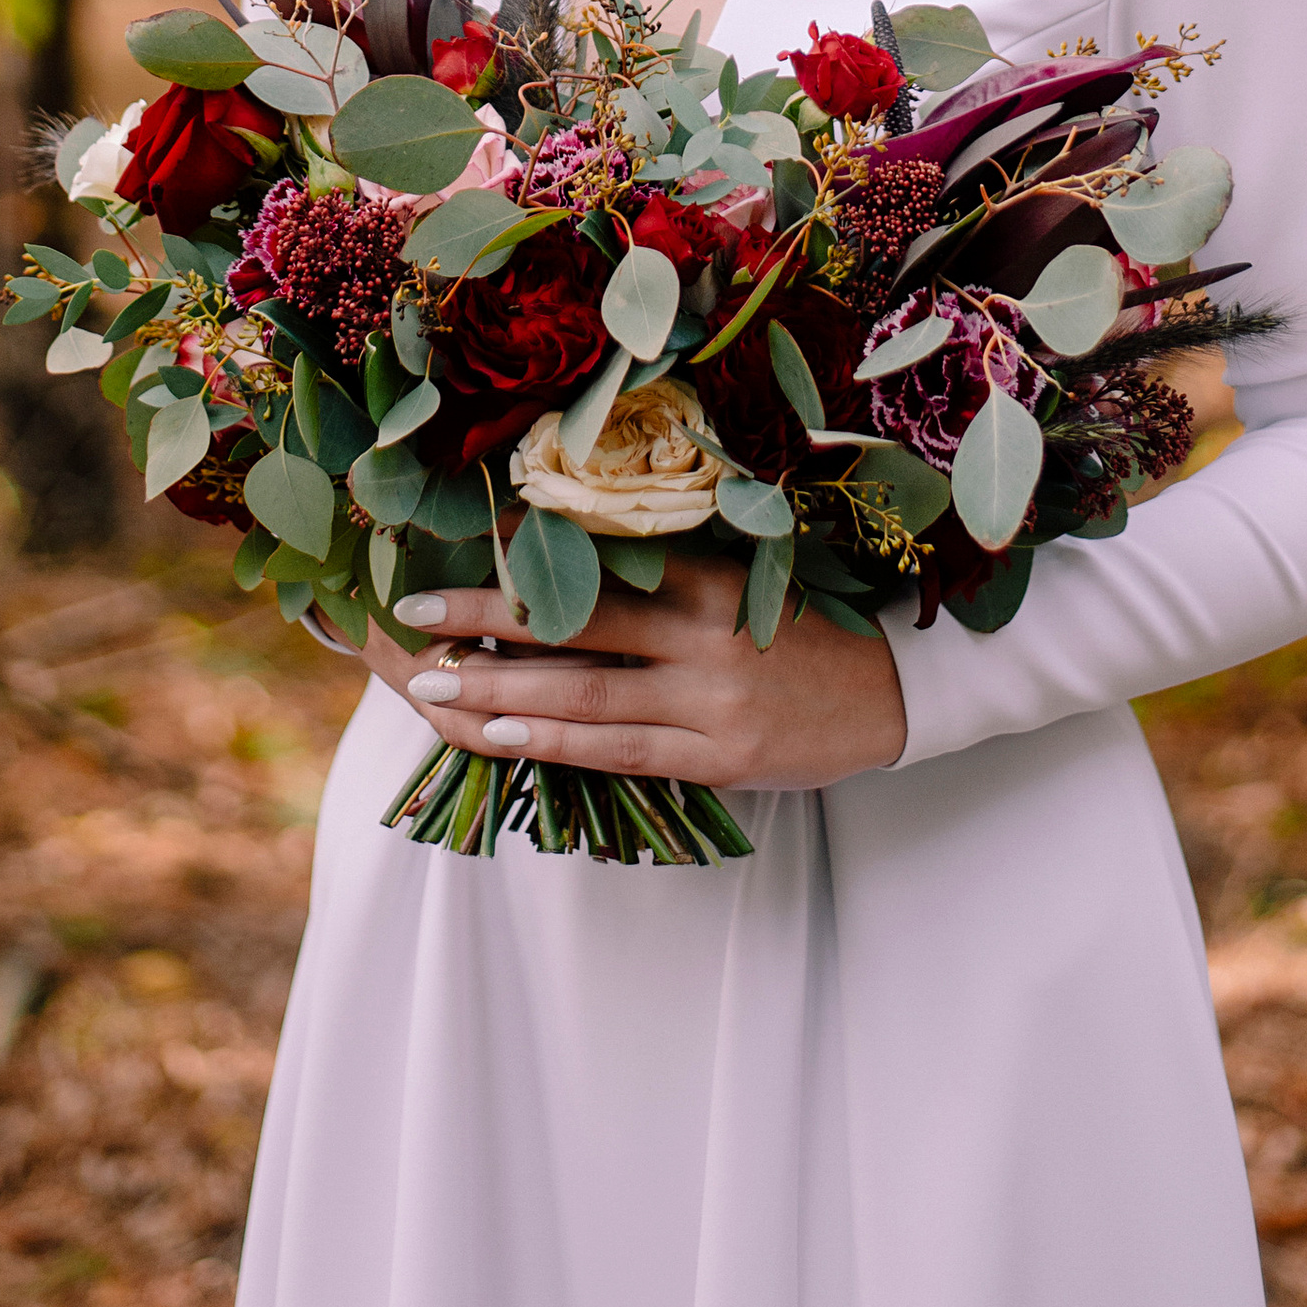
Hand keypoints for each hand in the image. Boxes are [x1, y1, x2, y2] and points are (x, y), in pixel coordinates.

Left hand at [382, 550, 907, 794]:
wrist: (891, 693)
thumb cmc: (800, 629)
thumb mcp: (742, 582)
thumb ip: (665, 578)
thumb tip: (563, 566)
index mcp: (711, 578)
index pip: (602, 563)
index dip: (529, 559)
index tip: (462, 547)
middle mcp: (706, 635)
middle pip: (578, 627)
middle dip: (488, 620)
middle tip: (415, 615)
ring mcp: (711, 703)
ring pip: (586, 696)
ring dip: (501, 691)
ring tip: (436, 681)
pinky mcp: (719, 759)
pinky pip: (619, 753)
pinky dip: (553, 745)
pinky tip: (499, 737)